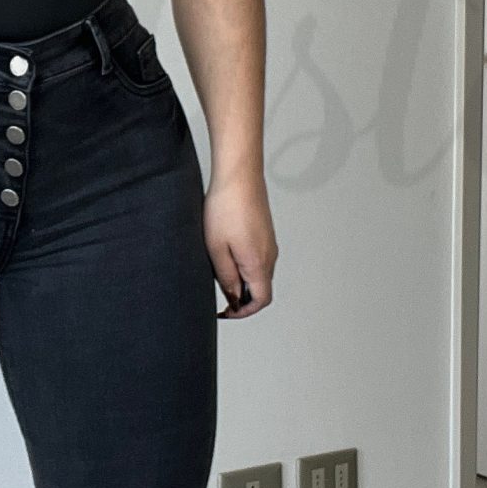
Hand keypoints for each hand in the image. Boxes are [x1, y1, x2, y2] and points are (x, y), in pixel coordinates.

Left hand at [205, 174, 274, 317]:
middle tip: (217, 292)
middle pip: (261, 288)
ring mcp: (269, 243)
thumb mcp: (216, 249)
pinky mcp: (265, 232)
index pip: (261, 300)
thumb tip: (233, 298)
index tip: (225, 312)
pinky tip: (225, 251)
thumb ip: (226, 277)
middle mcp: (270, 255)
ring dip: (241, 278)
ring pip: (258, 272)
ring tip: (217, 268)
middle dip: (240, 296)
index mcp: (259, 263)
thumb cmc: (226, 208)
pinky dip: (243, 264)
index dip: (243, 312)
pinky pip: (257, 257)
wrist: (239, 175)